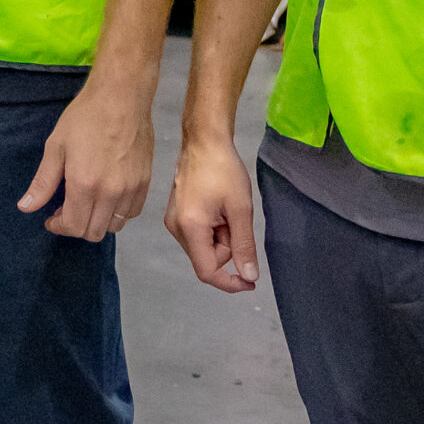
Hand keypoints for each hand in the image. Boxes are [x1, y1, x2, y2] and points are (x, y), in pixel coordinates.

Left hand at [17, 79, 153, 241]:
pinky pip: (132, 212)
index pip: (74, 227)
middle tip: (66, 210)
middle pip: (94, 232)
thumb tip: (26, 207)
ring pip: (115, 226)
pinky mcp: (145, 182)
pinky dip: (117, 212)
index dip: (59, 227)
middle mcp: (110, 192)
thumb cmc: (86, 117)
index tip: (52, 218)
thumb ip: (43, 182)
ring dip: (98, 221)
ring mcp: (131, 188)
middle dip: (76, 227)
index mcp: (84, 184)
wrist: (122, 97)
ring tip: (87, 203)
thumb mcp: (56, 146)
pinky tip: (106, 196)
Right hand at [163, 126, 258, 290]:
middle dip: (227, 247)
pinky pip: (198, 235)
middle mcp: (175, 229)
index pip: (206, 272)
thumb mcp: (241, 209)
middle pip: (206, 259)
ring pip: (203, 248)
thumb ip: (244, 246)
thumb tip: (249, 276)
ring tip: (227, 209)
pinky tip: (217, 207)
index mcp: (190, 228)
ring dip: (221, 237)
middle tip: (237, 220)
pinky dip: (213, 229)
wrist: (204, 141)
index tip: (250, 282)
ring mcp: (173, 221)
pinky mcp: (175, 215)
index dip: (229, 282)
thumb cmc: (223, 170)